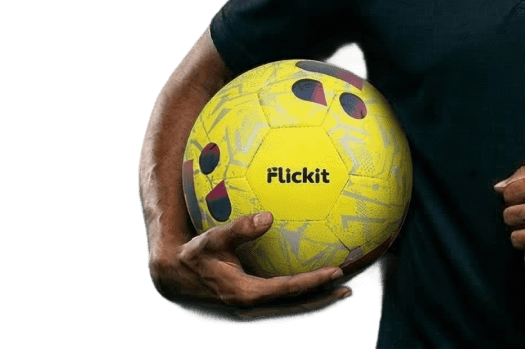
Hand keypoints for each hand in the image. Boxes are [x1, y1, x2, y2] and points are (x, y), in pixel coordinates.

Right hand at [148, 212, 351, 320]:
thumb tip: (268, 217)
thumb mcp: (213, 240)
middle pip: (295, 305)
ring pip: (291, 308)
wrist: (176, 276)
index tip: (336, 272)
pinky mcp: (251, 303)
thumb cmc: (195, 254)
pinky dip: (302, 297)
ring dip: (316, 301)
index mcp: (245, 292)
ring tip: (341, 292)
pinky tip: (315, 286)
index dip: (313, 282)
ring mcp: (252, 307)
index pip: (287, 289)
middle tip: (348, 289)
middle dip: (323, 298)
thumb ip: (240, 229)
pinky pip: (283, 302)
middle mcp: (252, 305)